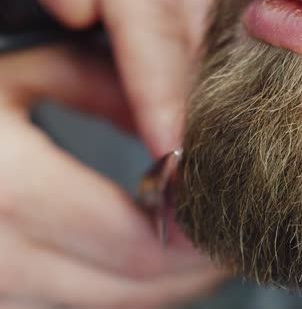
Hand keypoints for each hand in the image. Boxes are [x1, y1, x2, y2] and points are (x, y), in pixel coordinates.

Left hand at [0, 0, 256, 156]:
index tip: (167, 149)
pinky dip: (274, 23)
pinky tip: (263, 48)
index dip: (159, 94)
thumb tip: (78, 2)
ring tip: (234, 105)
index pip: (151, 18)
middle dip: (204, 90)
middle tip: (201, 143)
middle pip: (210, 22)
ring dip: (242, 63)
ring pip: (256, 7)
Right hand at [0, 45, 222, 308]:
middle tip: (227, 234)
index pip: (129, 240)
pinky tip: (143, 252)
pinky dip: (119, 285)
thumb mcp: (29, 68)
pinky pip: (70, 304)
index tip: (227, 212)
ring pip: (101, 307)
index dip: (189, 235)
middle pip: (123, 288)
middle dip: (188, 269)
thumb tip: (172, 129)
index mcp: (0, 184)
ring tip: (198, 244)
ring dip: (161, 283)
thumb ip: (106, 91)